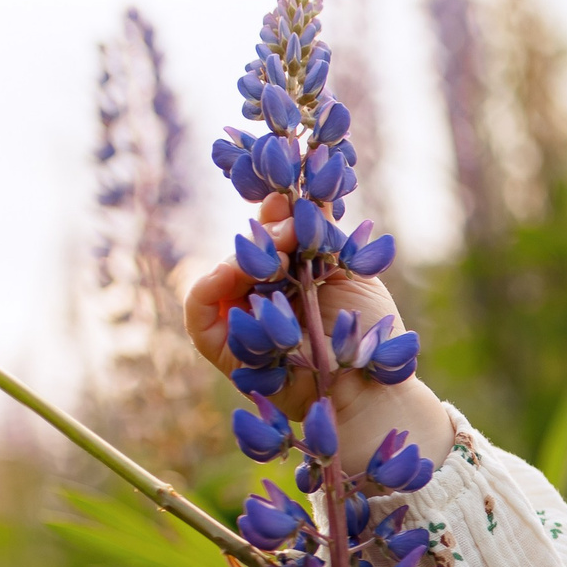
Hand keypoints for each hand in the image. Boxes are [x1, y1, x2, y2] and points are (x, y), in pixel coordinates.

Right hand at [185, 193, 452, 473]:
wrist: (368, 385)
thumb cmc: (366, 334)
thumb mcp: (351, 267)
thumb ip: (323, 228)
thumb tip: (303, 181)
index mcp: (291, 270)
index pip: (271, 227)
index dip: (277, 205)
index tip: (292, 192)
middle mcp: (260, 290)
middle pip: (246, 243)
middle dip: (269, 228)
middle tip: (293, 224)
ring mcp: (239, 315)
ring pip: (225, 268)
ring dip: (251, 253)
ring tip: (281, 252)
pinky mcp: (222, 345)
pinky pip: (198, 306)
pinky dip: (213, 282)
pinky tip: (238, 271)